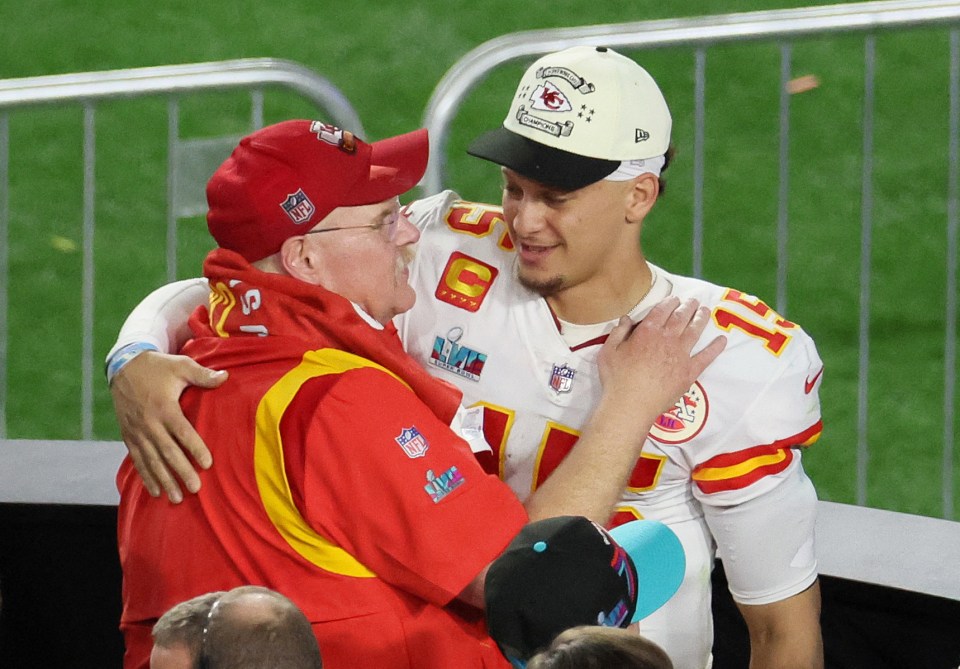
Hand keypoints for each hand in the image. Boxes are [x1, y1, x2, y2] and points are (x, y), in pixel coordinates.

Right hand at [110, 351, 226, 502]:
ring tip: (177, 498)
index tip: (208, 463)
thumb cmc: (158, 367)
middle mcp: (149, 423)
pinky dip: (146, 477)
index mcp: (164, 407)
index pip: (182, 432)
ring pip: (152, 461)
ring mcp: (137, 432)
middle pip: (167, 452)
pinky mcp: (128, 436)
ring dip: (164, 480)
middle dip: (181, 472)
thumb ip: (203, 375)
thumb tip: (226, 377)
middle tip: (195, 489)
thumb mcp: (181, 366)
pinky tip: (156, 491)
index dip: (195, 448)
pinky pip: (138, 460)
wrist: (123, 366)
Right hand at [598, 297, 725, 415]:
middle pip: (681, 317)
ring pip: (695, 331)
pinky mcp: (689, 372)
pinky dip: (715, 347)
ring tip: (705, 311)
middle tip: (693, 301)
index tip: (675, 299)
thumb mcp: (609, 351)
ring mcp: (681, 355)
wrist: (631, 405)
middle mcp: (667, 339)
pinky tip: (722, 340)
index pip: (662, 310)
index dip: (670, 302)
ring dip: (701, 319)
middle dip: (688, 306)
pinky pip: (706, 357)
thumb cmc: (616, 379)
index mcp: (647, 331)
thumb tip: (627, 318)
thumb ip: (618, 332)